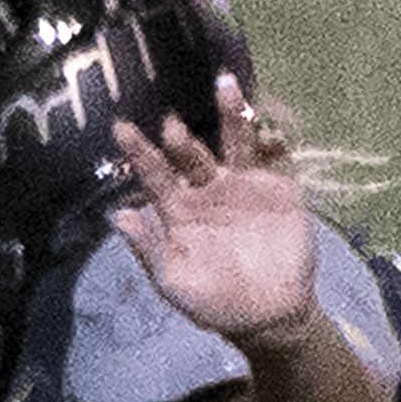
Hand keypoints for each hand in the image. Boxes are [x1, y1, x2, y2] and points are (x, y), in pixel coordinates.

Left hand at [107, 77, 321, 344]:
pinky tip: (268, 130)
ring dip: (231, 114)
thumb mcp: (174, 282)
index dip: (139, 153)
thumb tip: (119, 215)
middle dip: (181, 137)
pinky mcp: (281, 188)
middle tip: (171, 123)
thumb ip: (148, 249)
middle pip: (193, 153)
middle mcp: (209, 187)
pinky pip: (277, 158)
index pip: (155, 174)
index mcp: (179, 207)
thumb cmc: (214, 302)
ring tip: (226, 84)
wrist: (267, 317)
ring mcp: (246, 184)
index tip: (120, 129)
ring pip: (236, 142)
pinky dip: (274, 141)